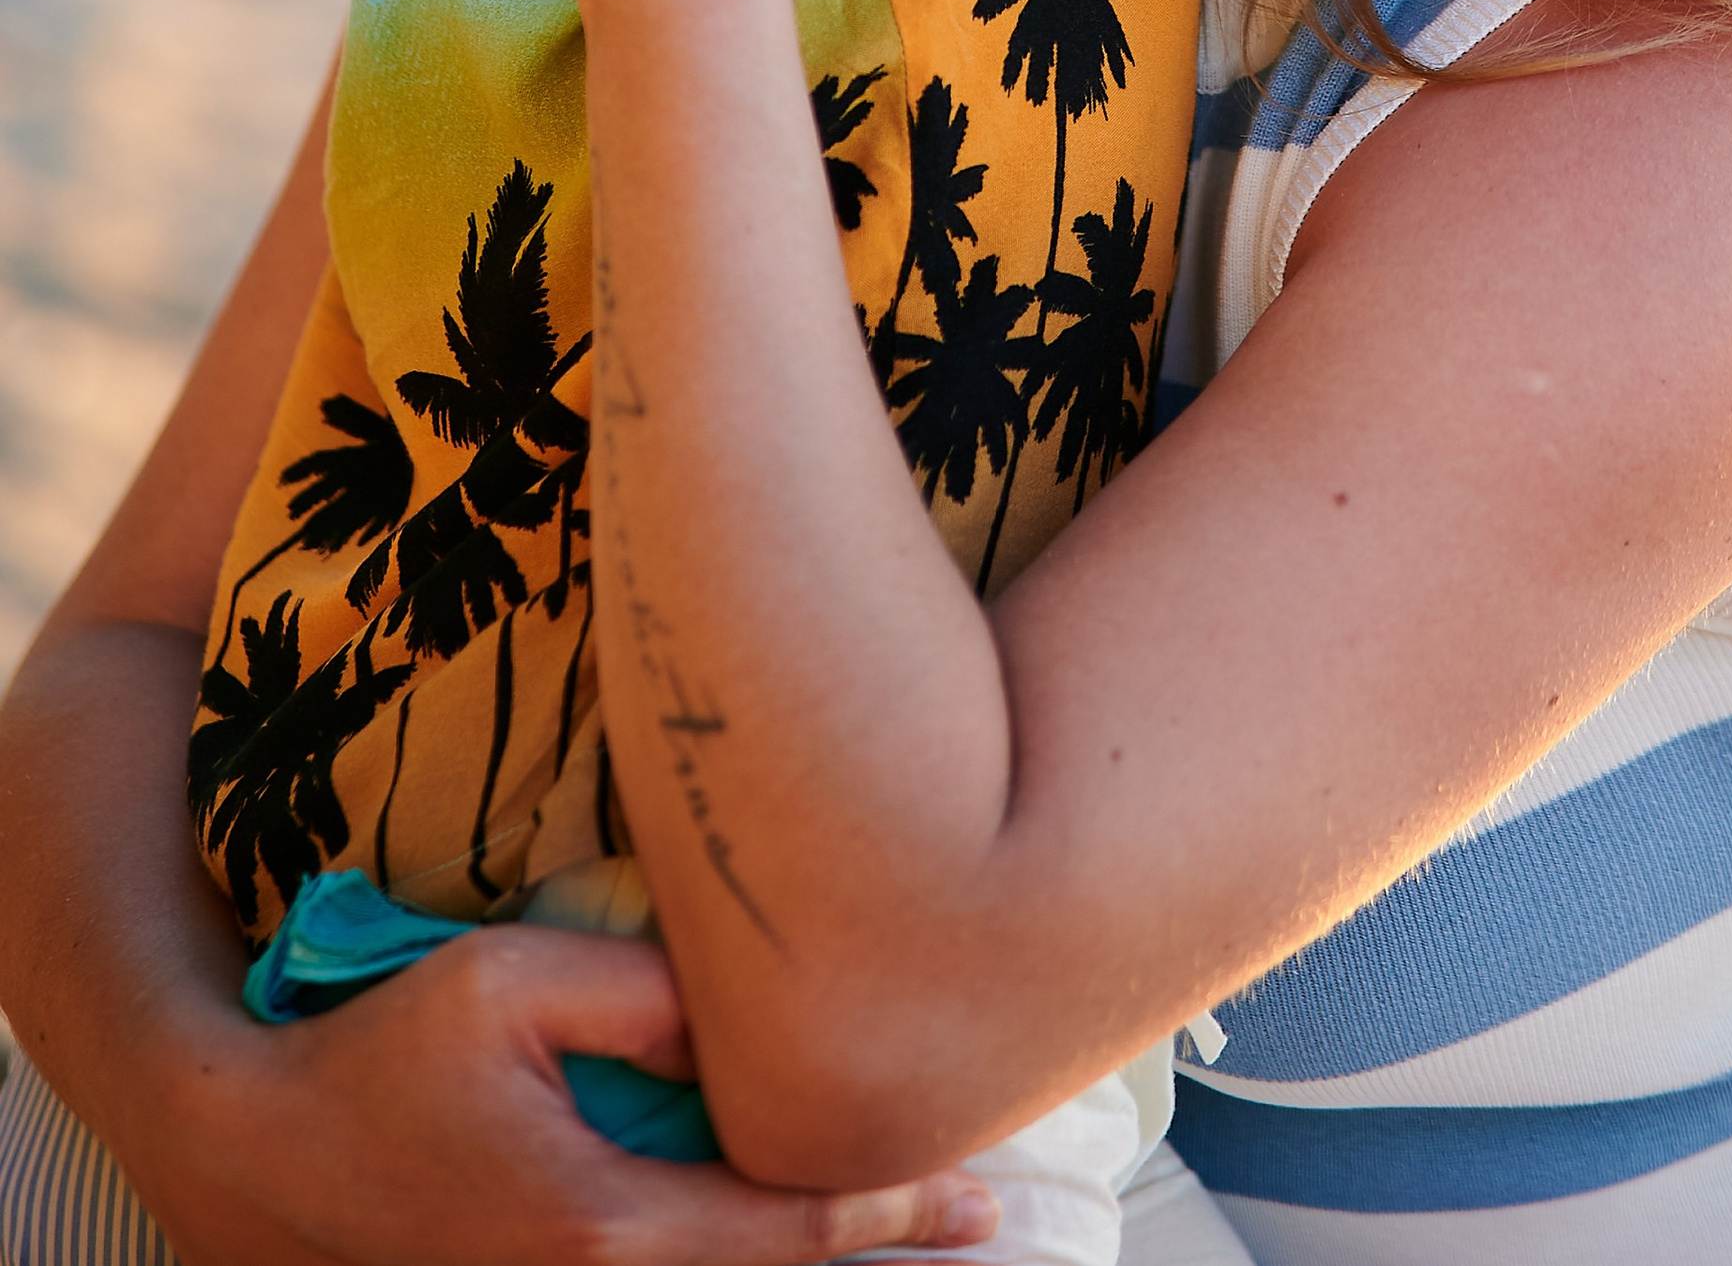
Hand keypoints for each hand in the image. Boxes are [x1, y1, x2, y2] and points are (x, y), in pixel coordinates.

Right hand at [139, 916, 995, 1265]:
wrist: (256, 1152)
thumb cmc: (386, 1054)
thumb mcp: (514, 984)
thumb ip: (646, 991)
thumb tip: (752, 1004)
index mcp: (605, 1225)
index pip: (786, 1232)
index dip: (893, 1215)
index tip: (982, 1199)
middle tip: (983, 1231)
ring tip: (917, 1246)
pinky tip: (774, 1249)